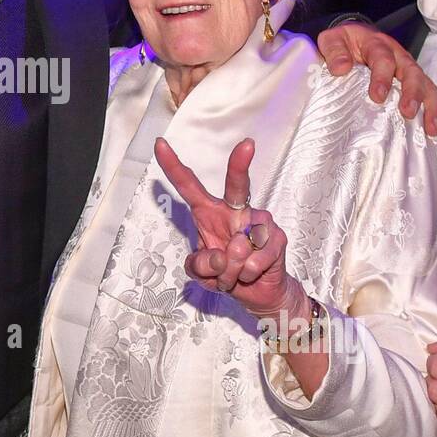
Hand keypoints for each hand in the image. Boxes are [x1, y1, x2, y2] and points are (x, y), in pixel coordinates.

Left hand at [154, 136, 308, 319]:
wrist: (257, 292)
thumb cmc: (224, 273)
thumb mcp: (199, 273)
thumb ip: (198, 265)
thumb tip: (221, 256)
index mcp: (209, 212)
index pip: (188, 186)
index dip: (172, 166)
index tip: (159, 144)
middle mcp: (236, 210)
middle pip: (237, 185)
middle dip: (240, 165)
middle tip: (248, 145)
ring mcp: (259, 222)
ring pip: (238, 246)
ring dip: (230, 271)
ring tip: (234, 274)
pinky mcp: (277, 237)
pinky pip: (255, 260)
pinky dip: (246, 275)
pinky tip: (251, 273)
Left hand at [317, 23, 436, 135]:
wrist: (353, 39)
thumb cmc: (343, 43)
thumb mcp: (332, 40)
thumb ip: (334, 51)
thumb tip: (341, 68)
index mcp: (376, 44)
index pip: (383, 59)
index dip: (382, 77)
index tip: (377, 96)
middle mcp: (397, 55)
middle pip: (411, 71)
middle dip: (412, 92)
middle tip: (407, 112)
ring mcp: (407, 68)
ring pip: (425, 83)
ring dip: (429, 105)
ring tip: (429, 128)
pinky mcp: (412, 81)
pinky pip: (427, 94)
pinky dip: (432, 112)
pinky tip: (431, 130)